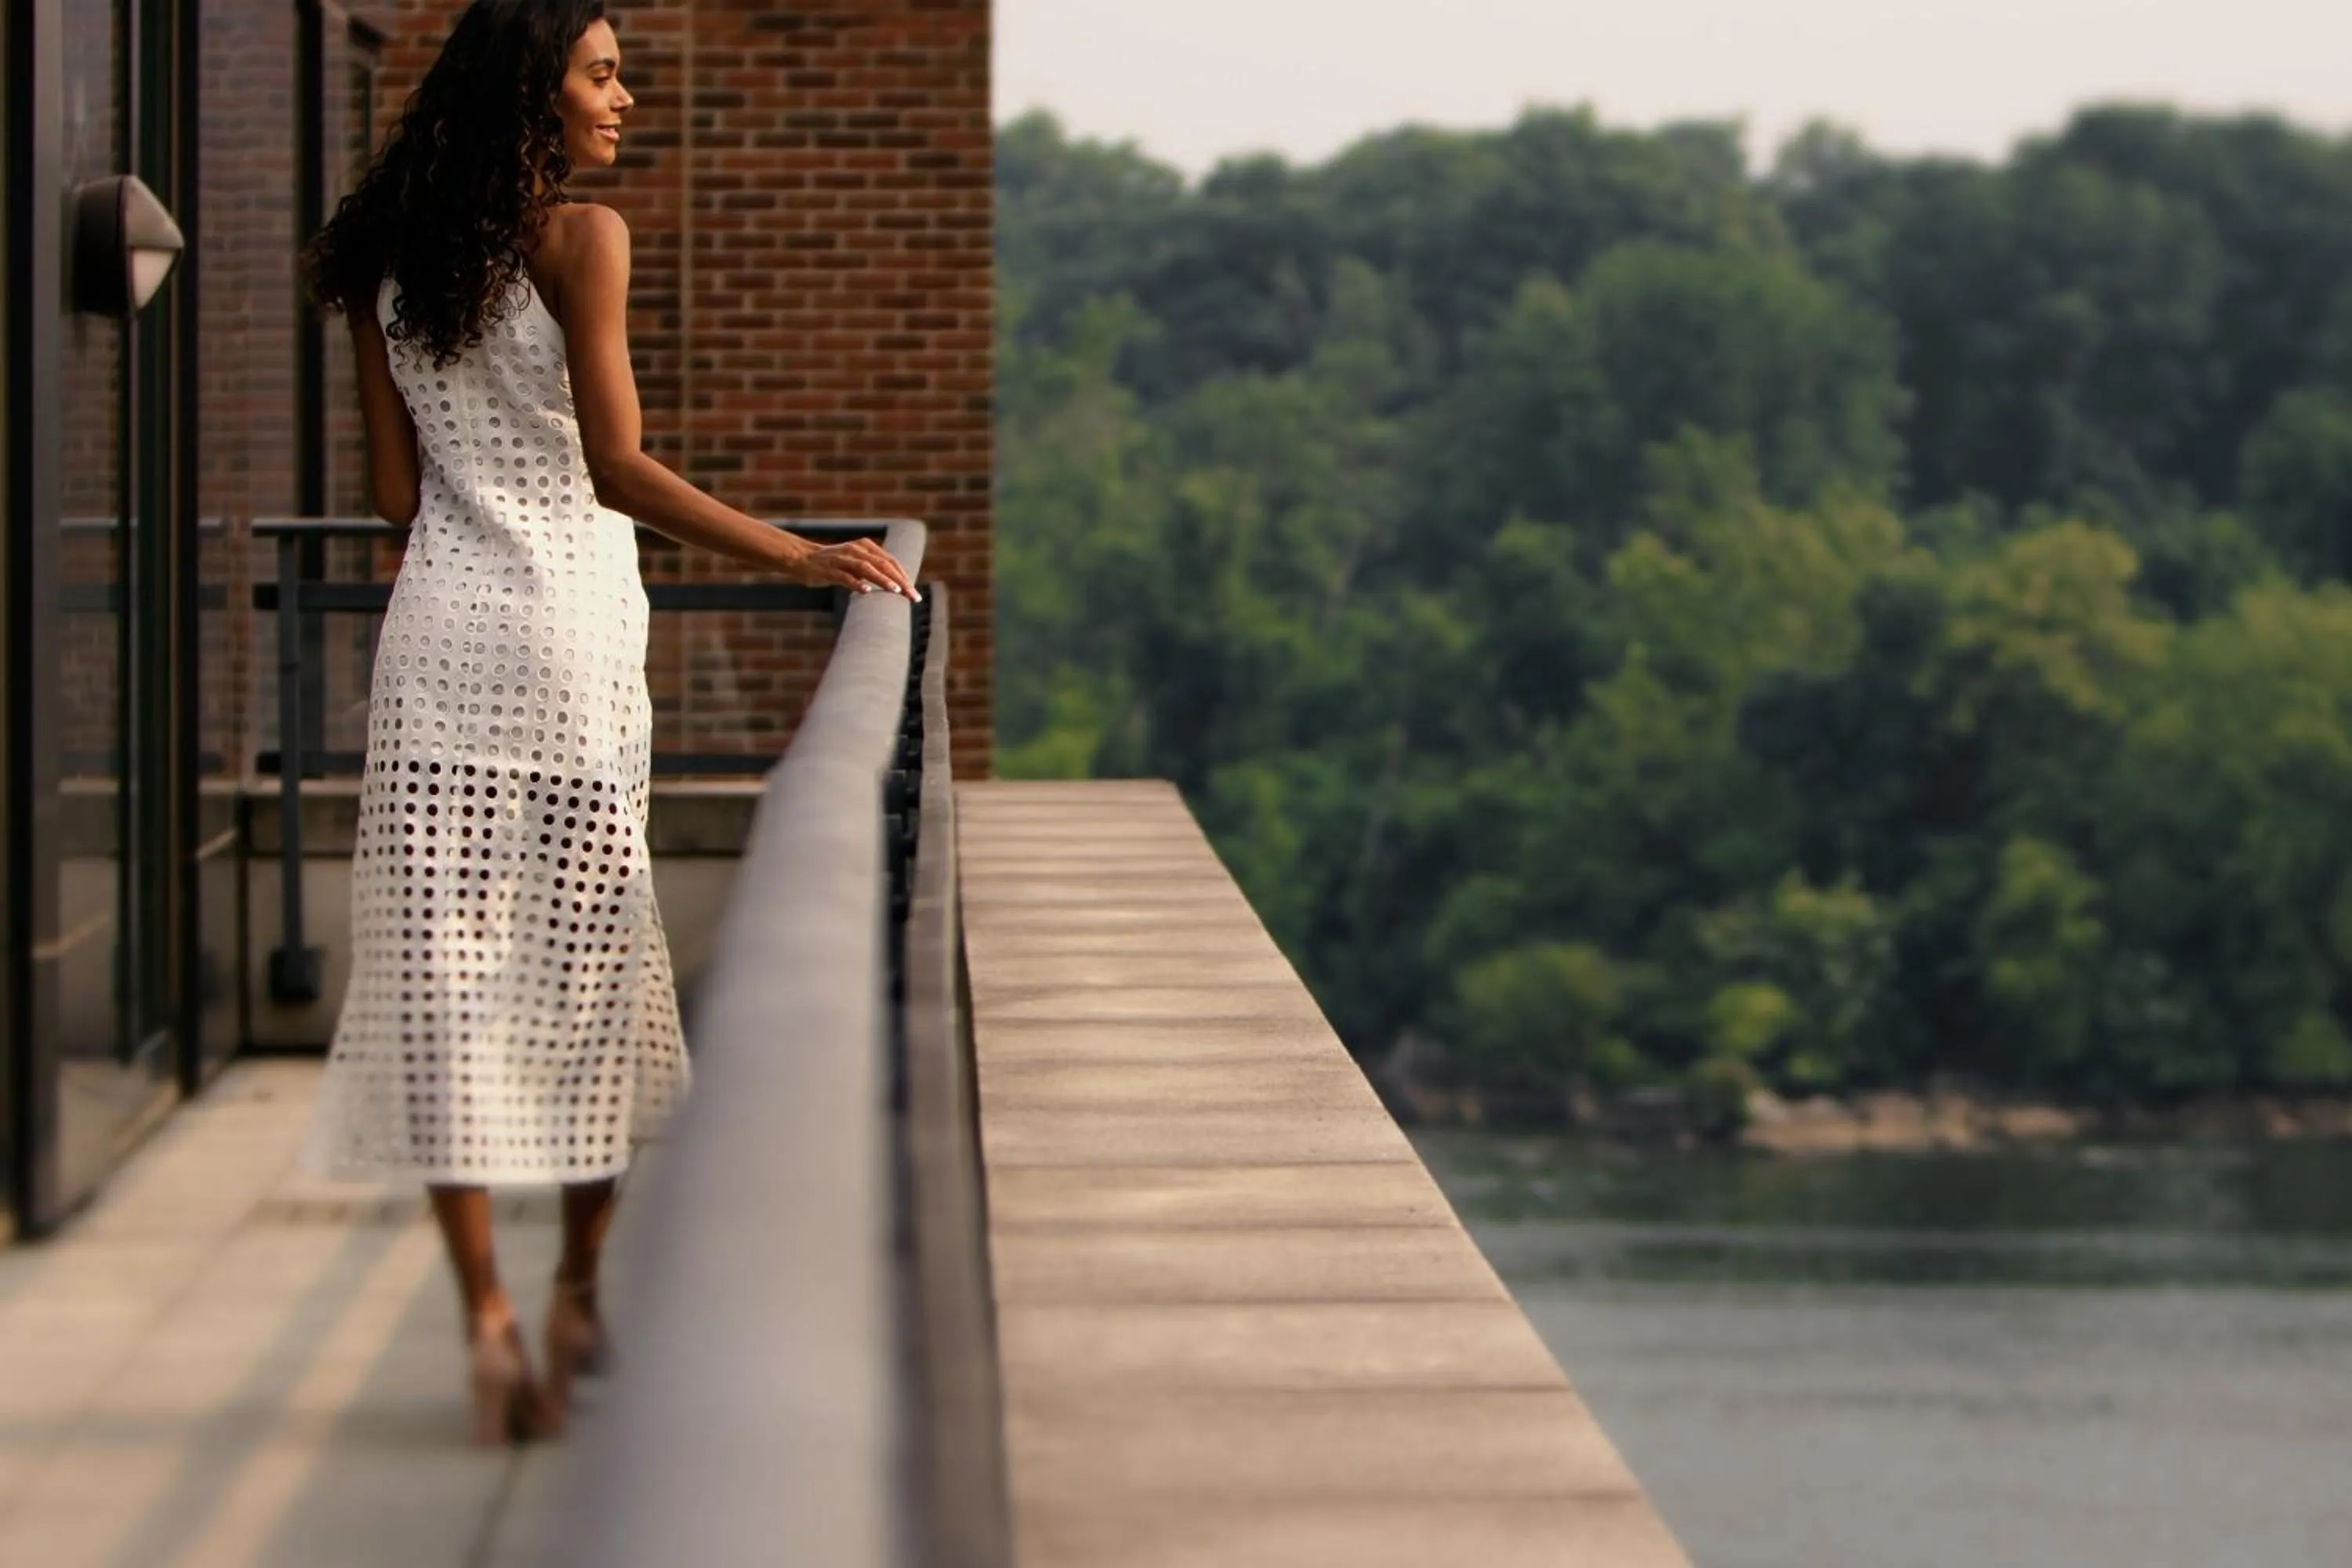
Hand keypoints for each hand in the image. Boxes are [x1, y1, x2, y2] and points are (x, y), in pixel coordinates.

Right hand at [784, 534, 921, 600]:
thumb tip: (894, 586)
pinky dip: (856, 583)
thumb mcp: (855, 563)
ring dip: (882, 579)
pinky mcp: (829, 569)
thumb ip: (873, 570)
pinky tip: (866, 591)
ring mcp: (842, 559)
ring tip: (895, 591)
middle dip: (900, 581)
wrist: (802, 559)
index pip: (890, 561)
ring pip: (866, 568)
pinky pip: (844, 576)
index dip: (904, 576)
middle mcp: (856, 550)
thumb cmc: (833, 564)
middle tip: (912, 596)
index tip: (913, 593)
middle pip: (882, 564)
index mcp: (865, 546)